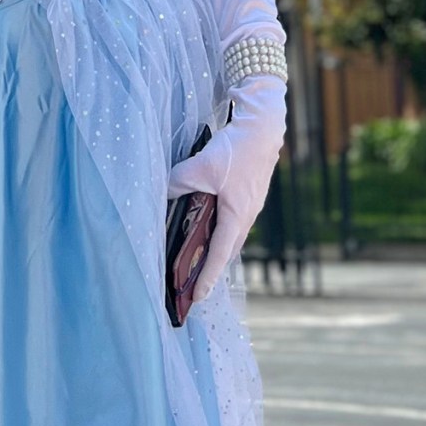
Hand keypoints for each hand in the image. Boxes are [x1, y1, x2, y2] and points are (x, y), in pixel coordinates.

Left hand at [167, 77, 284, 305]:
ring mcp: (251, 204)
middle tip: (193, 283)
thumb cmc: (235, 150)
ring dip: (216, 246)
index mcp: (237, 216)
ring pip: (231, 233)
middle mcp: (247, 215)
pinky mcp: (250, 193)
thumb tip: (162, 194)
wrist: (263, 128)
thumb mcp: (200, 167)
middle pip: (227, 248)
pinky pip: (234, 219)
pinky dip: (221, 228)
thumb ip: (178, 183)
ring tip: (197, 255)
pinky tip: (207, 220)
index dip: (207, 276)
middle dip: (210, 267)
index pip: (220, 255)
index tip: (197, 297)